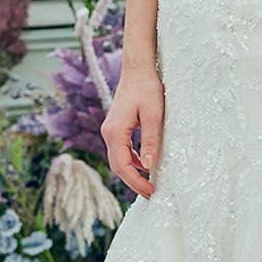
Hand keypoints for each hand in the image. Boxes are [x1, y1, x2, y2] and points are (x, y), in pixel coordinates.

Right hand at [101, 59, 164, 198]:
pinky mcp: (116, 127)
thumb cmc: (147, 88)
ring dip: (132, 172)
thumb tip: (149, 167)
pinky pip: (122, 150)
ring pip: (118, 159)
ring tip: (149, 183)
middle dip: (133, 181)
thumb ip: (150, 141)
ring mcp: (110, 130)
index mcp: (114, 132)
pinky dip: (132, 160)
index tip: (151, 191)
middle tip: (151, 193)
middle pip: (117, 166)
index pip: (122, 166)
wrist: (138, 68)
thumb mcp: (153, 115)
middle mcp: (108, 133)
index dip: (136, 182)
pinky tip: (145, 164)